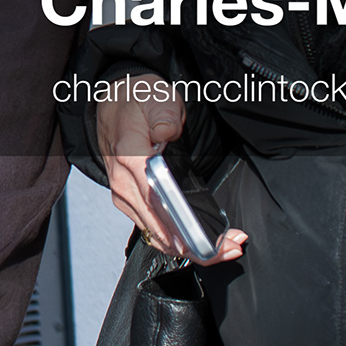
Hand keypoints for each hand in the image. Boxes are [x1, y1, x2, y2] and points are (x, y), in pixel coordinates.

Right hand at [94, 79, 245, 262]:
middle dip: (199, 245)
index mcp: (130, 159)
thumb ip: (164, 114)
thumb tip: (168, 132)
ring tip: (226, 248)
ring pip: (159, 237)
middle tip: (232, 246)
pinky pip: (155, 232)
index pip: (157, 201)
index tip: (208, 240)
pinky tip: (204, 244)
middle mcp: (124, 185)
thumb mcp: (156, 97)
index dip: (183, 226)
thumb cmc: (136, 103)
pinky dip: (180, 242)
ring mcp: (126, 197)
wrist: (112, 105)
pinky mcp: (131, 204)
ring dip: (193, 248)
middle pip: (161, 229)